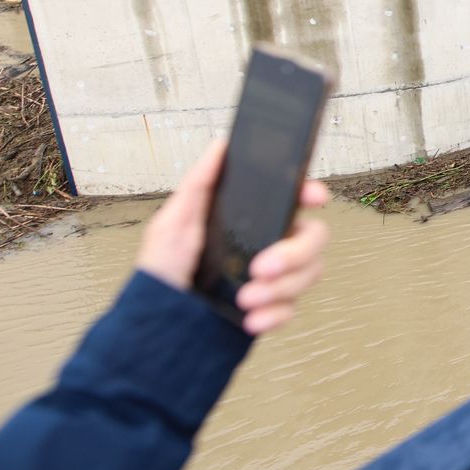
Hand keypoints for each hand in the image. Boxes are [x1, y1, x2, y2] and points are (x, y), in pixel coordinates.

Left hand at [135, 140, 331, 335]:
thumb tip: (221, 146)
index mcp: (254, 217)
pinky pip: (293, 309)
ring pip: (311, 272)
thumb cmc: (162, 269)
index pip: (296, 197)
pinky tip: (250, 318)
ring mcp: (276, 276)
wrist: (155, 322)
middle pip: (314, 237)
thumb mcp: (173, 221)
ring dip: (281, 288)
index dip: (312, 192)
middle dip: (295, 254)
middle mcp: (271, 243)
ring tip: (244, 299)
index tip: (313, 197)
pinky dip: (274, 314)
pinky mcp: (273, 307)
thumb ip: (200, 183)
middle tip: (261, 267)